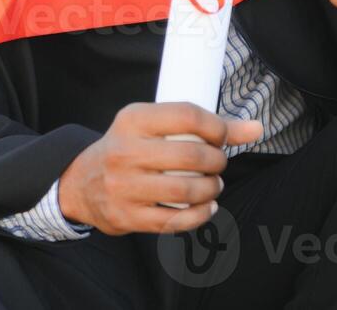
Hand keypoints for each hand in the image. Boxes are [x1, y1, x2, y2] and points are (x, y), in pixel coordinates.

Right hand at [58, 102, 260, 235]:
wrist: (81, 183)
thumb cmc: (128, 149)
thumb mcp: (152, 126)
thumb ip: (202, 126)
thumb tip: (256, 128)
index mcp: (132, 120)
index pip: (186, 115)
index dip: (216, 127)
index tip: (222, 136)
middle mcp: (125, 152)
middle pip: (192, 156)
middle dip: (218, 161)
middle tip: (218, 163)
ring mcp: (125, 187)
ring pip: (187, 191)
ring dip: (212, 189)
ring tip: (213, 185)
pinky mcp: (127, 217)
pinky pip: (176, 221)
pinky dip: (201, 215)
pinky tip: (206, 207)